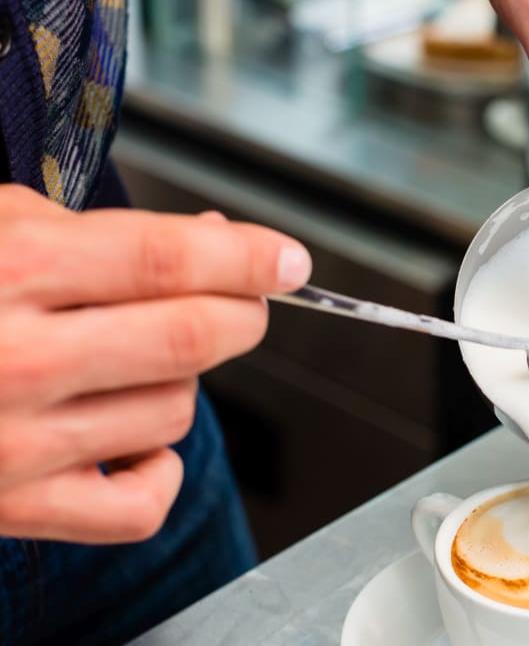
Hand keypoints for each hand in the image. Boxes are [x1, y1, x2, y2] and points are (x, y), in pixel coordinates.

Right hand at [0, 185, 311, 542]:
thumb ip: (104, 233)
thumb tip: (218, 243)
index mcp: (8, 273)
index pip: (167, 262)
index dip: (247, 258)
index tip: (287, 259)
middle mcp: (14, 361)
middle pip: (191, 338)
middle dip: (241, 312)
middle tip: (243, 300)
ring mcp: (16, 445)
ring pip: (175, 412)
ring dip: (180, 380)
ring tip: (128, 359)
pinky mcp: (17, 509)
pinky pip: (142, 503)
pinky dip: (158, 468)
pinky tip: (128, 437)